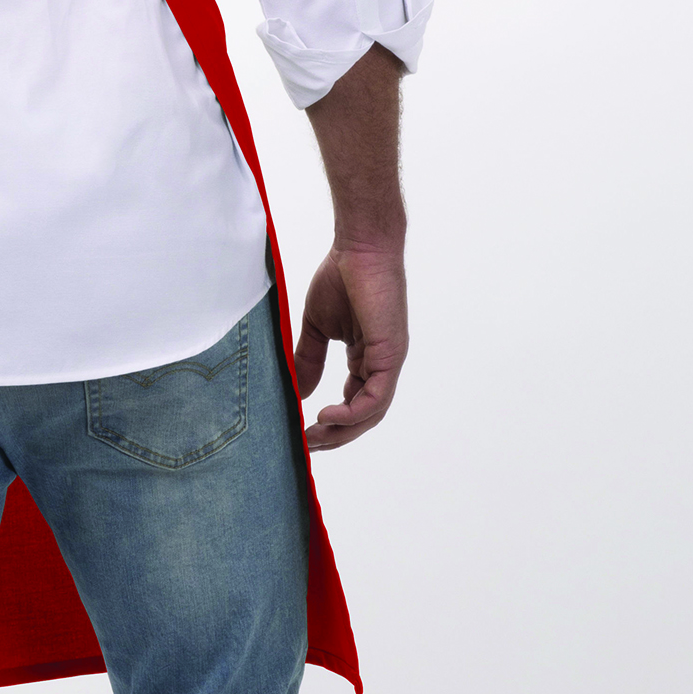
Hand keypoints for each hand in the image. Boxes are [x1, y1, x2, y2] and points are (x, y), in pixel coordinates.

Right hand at [293, 242, 407, 450]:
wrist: (359, 247)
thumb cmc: (341, 277)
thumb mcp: (317, 327)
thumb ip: (310, 359)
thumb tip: (300, 392)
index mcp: (367, 358)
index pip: (354, 402)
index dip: (331, 422)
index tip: (302, 432)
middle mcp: (382, 364)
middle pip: (364, 415)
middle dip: (335, 435)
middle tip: (306, 446)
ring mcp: (389, 360)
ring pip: (372, 412)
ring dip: (342, 431)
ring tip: (313, 438)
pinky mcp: (391, 354)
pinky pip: (376, 397)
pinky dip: (353, 413)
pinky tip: (326, 416)